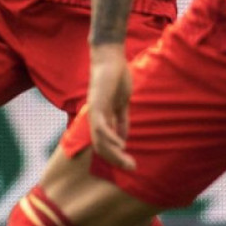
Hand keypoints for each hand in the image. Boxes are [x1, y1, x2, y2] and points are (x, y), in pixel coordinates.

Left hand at [87, 43, 135, 169]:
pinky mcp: (98, 104)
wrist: (110, 58)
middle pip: (101, 146)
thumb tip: (123, 139)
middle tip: (131, 168)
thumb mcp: (121, 103)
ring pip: (99, 140)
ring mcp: (95, 111)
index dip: (116, 155)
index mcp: (100, 118)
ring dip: (113, 153)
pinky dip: (109, 137)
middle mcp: (94, 118)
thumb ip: (121, 120)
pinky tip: (120, 145)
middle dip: (116, 159)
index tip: (130, 163)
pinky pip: (100, 126)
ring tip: (127, 161)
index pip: (104, 144)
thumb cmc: (116, 77)